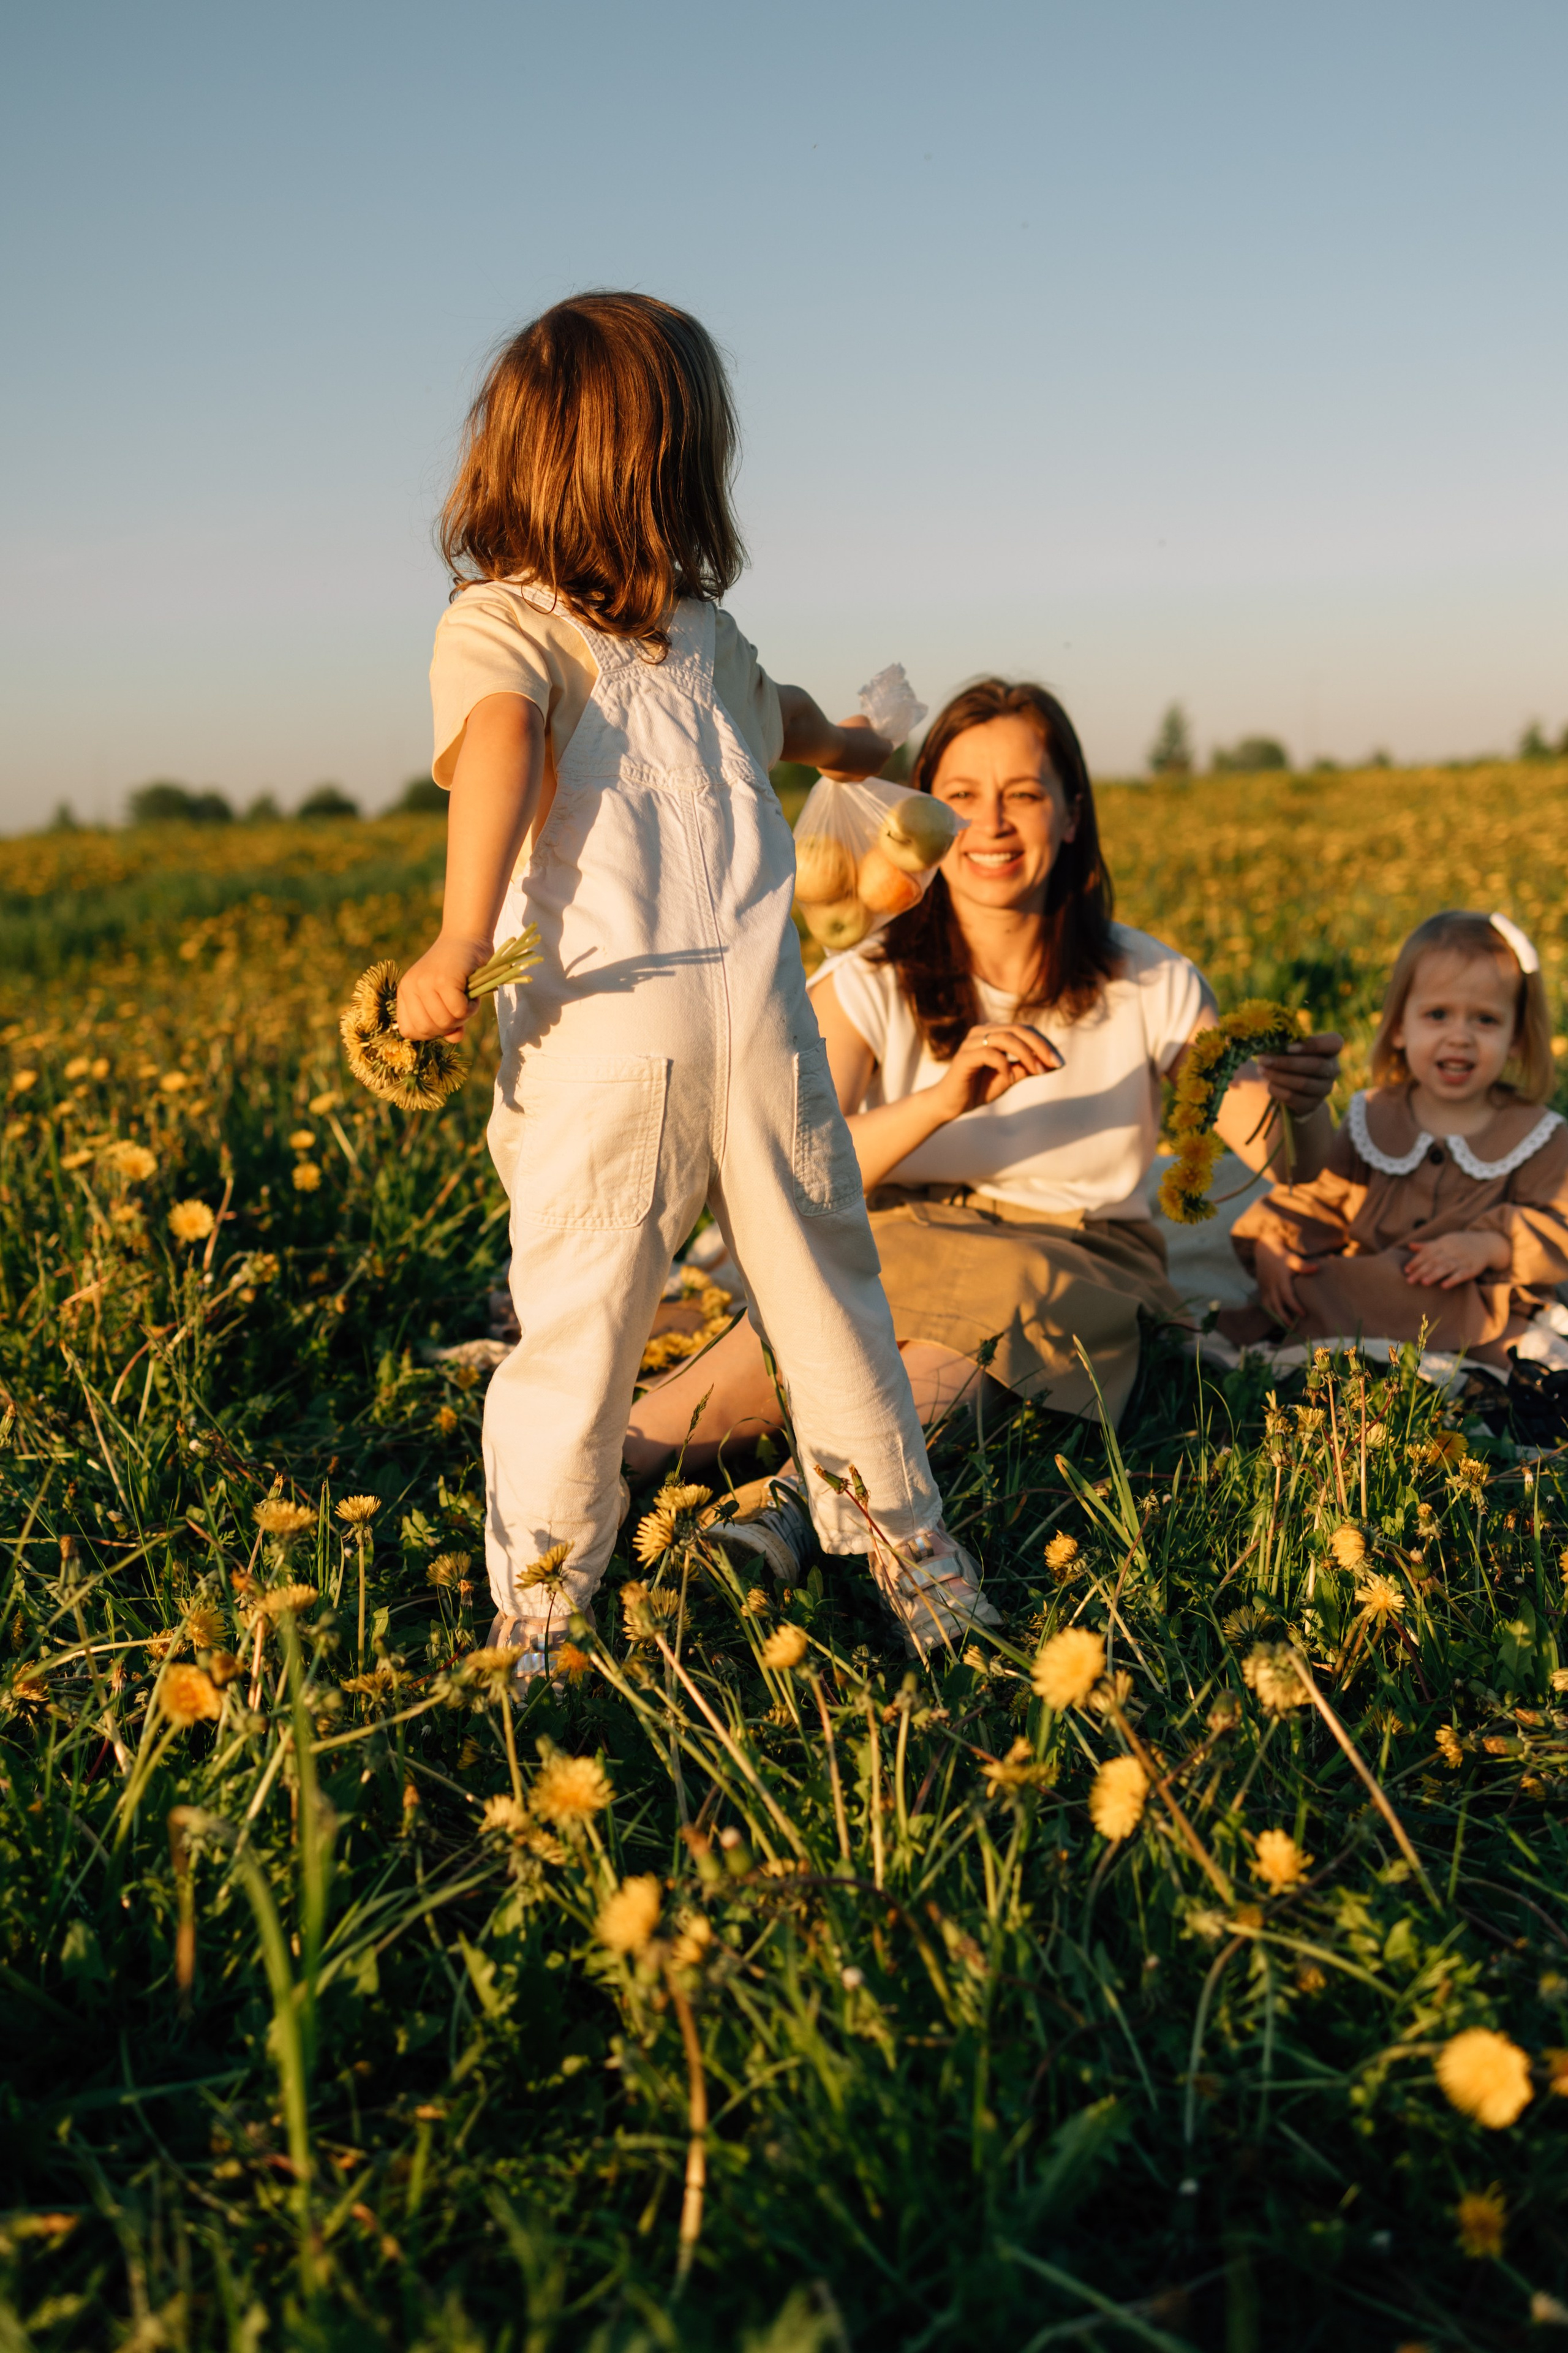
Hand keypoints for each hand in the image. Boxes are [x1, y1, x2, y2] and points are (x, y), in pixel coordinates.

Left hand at [396, 933, 490, 1041]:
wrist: (467, 936)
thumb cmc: (457, 970)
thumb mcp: (446, 998)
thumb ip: (447, 1022)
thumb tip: (454, 1039)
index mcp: (405, 992)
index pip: (409, 1031)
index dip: (430, 1033)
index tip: (445, 1019)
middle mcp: (410, 987)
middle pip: (427, 1030)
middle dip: (448, 1027)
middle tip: (459, 1010)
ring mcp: (425, 983)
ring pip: (444, 1022)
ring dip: (463, 1017)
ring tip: (467, 1000)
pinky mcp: (443, 980)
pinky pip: (459, 1012)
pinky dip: (471, 1008)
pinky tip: (473, 996)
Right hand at [819, 713, 894, 781]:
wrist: (828, 746)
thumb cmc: (849, 731)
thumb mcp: (863, 720)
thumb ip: (869, 728)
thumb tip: (867, 732)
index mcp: (885, 752)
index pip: (887, 745)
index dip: (878, 739)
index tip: (869, 735)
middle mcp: (877, 768)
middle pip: (875, 759)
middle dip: (868, 752)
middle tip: (856, 742)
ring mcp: (861, 777)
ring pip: (862, 768)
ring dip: (857, 761)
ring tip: (845, 750)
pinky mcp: (846, 781)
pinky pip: (847, 773)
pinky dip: (844, 767)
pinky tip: (836, 757)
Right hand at [926, 1022, 1061, 1122]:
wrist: (951, 1104)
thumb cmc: (979, 1088)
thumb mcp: (1010, 1077)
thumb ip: (1028, 1068)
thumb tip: (1056, 1064)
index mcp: (994, 1033)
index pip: (1025, 1030)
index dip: (1044, 1043)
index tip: (1060, 1062)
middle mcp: (982, 1032)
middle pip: (1018, 1029)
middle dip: (1040, 1046)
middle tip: (1055, 1064)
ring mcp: (971, 1042)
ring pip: (1006, 1038)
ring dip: (1027, 1055)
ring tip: (1037, 1072)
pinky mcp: (964, 1057)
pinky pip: (990, 1054)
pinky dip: (1005, 1065)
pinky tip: (1010, 1079)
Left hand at [1253, 1033, 1343, 1115]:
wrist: (1295, 1088)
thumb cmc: (1292, 1058)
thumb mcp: (1292, 1047)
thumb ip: (1285, 1041)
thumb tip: (1268, 1042)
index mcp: (1332, 1049)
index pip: (1334, 1043)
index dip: (1313, 1044)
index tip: (1288, 1047)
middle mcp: (1333, 1070)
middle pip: (1315, 1066)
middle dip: (1286, 1062)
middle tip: (1264, 1059)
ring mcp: (1324, 1089)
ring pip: (1303, 1083)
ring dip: (1278, 1076)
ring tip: (1261, 1069)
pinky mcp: (1312, 1105)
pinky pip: (1293, 1098)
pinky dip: (1277, 1090)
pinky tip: (1268, 1084)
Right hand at [1253, 1239, 1316, 1325]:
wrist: (1264, 1251)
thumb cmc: (1282, 1256)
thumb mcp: (1292, 1259)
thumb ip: (1303, 1266)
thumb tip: (1316, 1269)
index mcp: (1280, 1278)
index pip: (1287, 1295)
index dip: (1294, 1306)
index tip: (1303, 1314)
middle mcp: (1271, 1285)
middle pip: (1276, 1304)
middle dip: (1284, 1317)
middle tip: (1294, 1327)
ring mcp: (1265, 1288)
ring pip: (1268, 1307)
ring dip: (1276, 1318)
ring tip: (1286, 1327)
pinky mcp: (1262, 1290)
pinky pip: (1264, 1305)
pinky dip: (1270, 1314)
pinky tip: (1277, 1321)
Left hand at [1403, 1228, 1510, 1288]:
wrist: (1486, 1244)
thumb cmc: (1460, 1244)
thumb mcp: (1445, 1241)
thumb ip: (1428, 1245)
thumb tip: (1410, 1246)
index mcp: (1444, 1243)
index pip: (1428, 1252)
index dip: (1416, 1261)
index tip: (1406, 1270)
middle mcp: (1453, 1250)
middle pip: (1435, 1261)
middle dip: (1421, 1271)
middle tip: (1410, 1280)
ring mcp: (1463, 1259)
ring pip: (1447, 1267)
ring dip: (1434, 1274)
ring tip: (1423, 1282)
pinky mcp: (1472, 1269)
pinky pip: (1462, 1275)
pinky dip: (1452, 1280)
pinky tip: (1444, 1286)